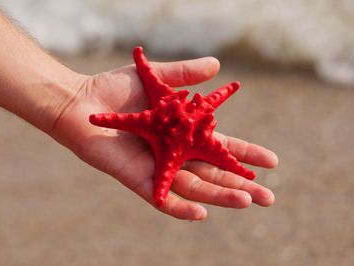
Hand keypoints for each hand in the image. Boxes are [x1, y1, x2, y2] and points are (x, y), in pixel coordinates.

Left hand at [51, 57, 278, 219]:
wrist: (81, 103)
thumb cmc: (114, 90)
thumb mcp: (156, 78)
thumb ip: (185, 75)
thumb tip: (218, 67)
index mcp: (181, 133)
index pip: (219, 147)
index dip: (245, 155)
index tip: (271, 162)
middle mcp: (174, 153)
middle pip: (212, 173)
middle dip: (241, 184)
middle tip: (270, 198)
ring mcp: (157, 167)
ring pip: (193, 187)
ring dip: (219, 196)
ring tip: (247, 201)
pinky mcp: (137, 178)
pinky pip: (161, 197)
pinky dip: (179, 207)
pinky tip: (202, 213)